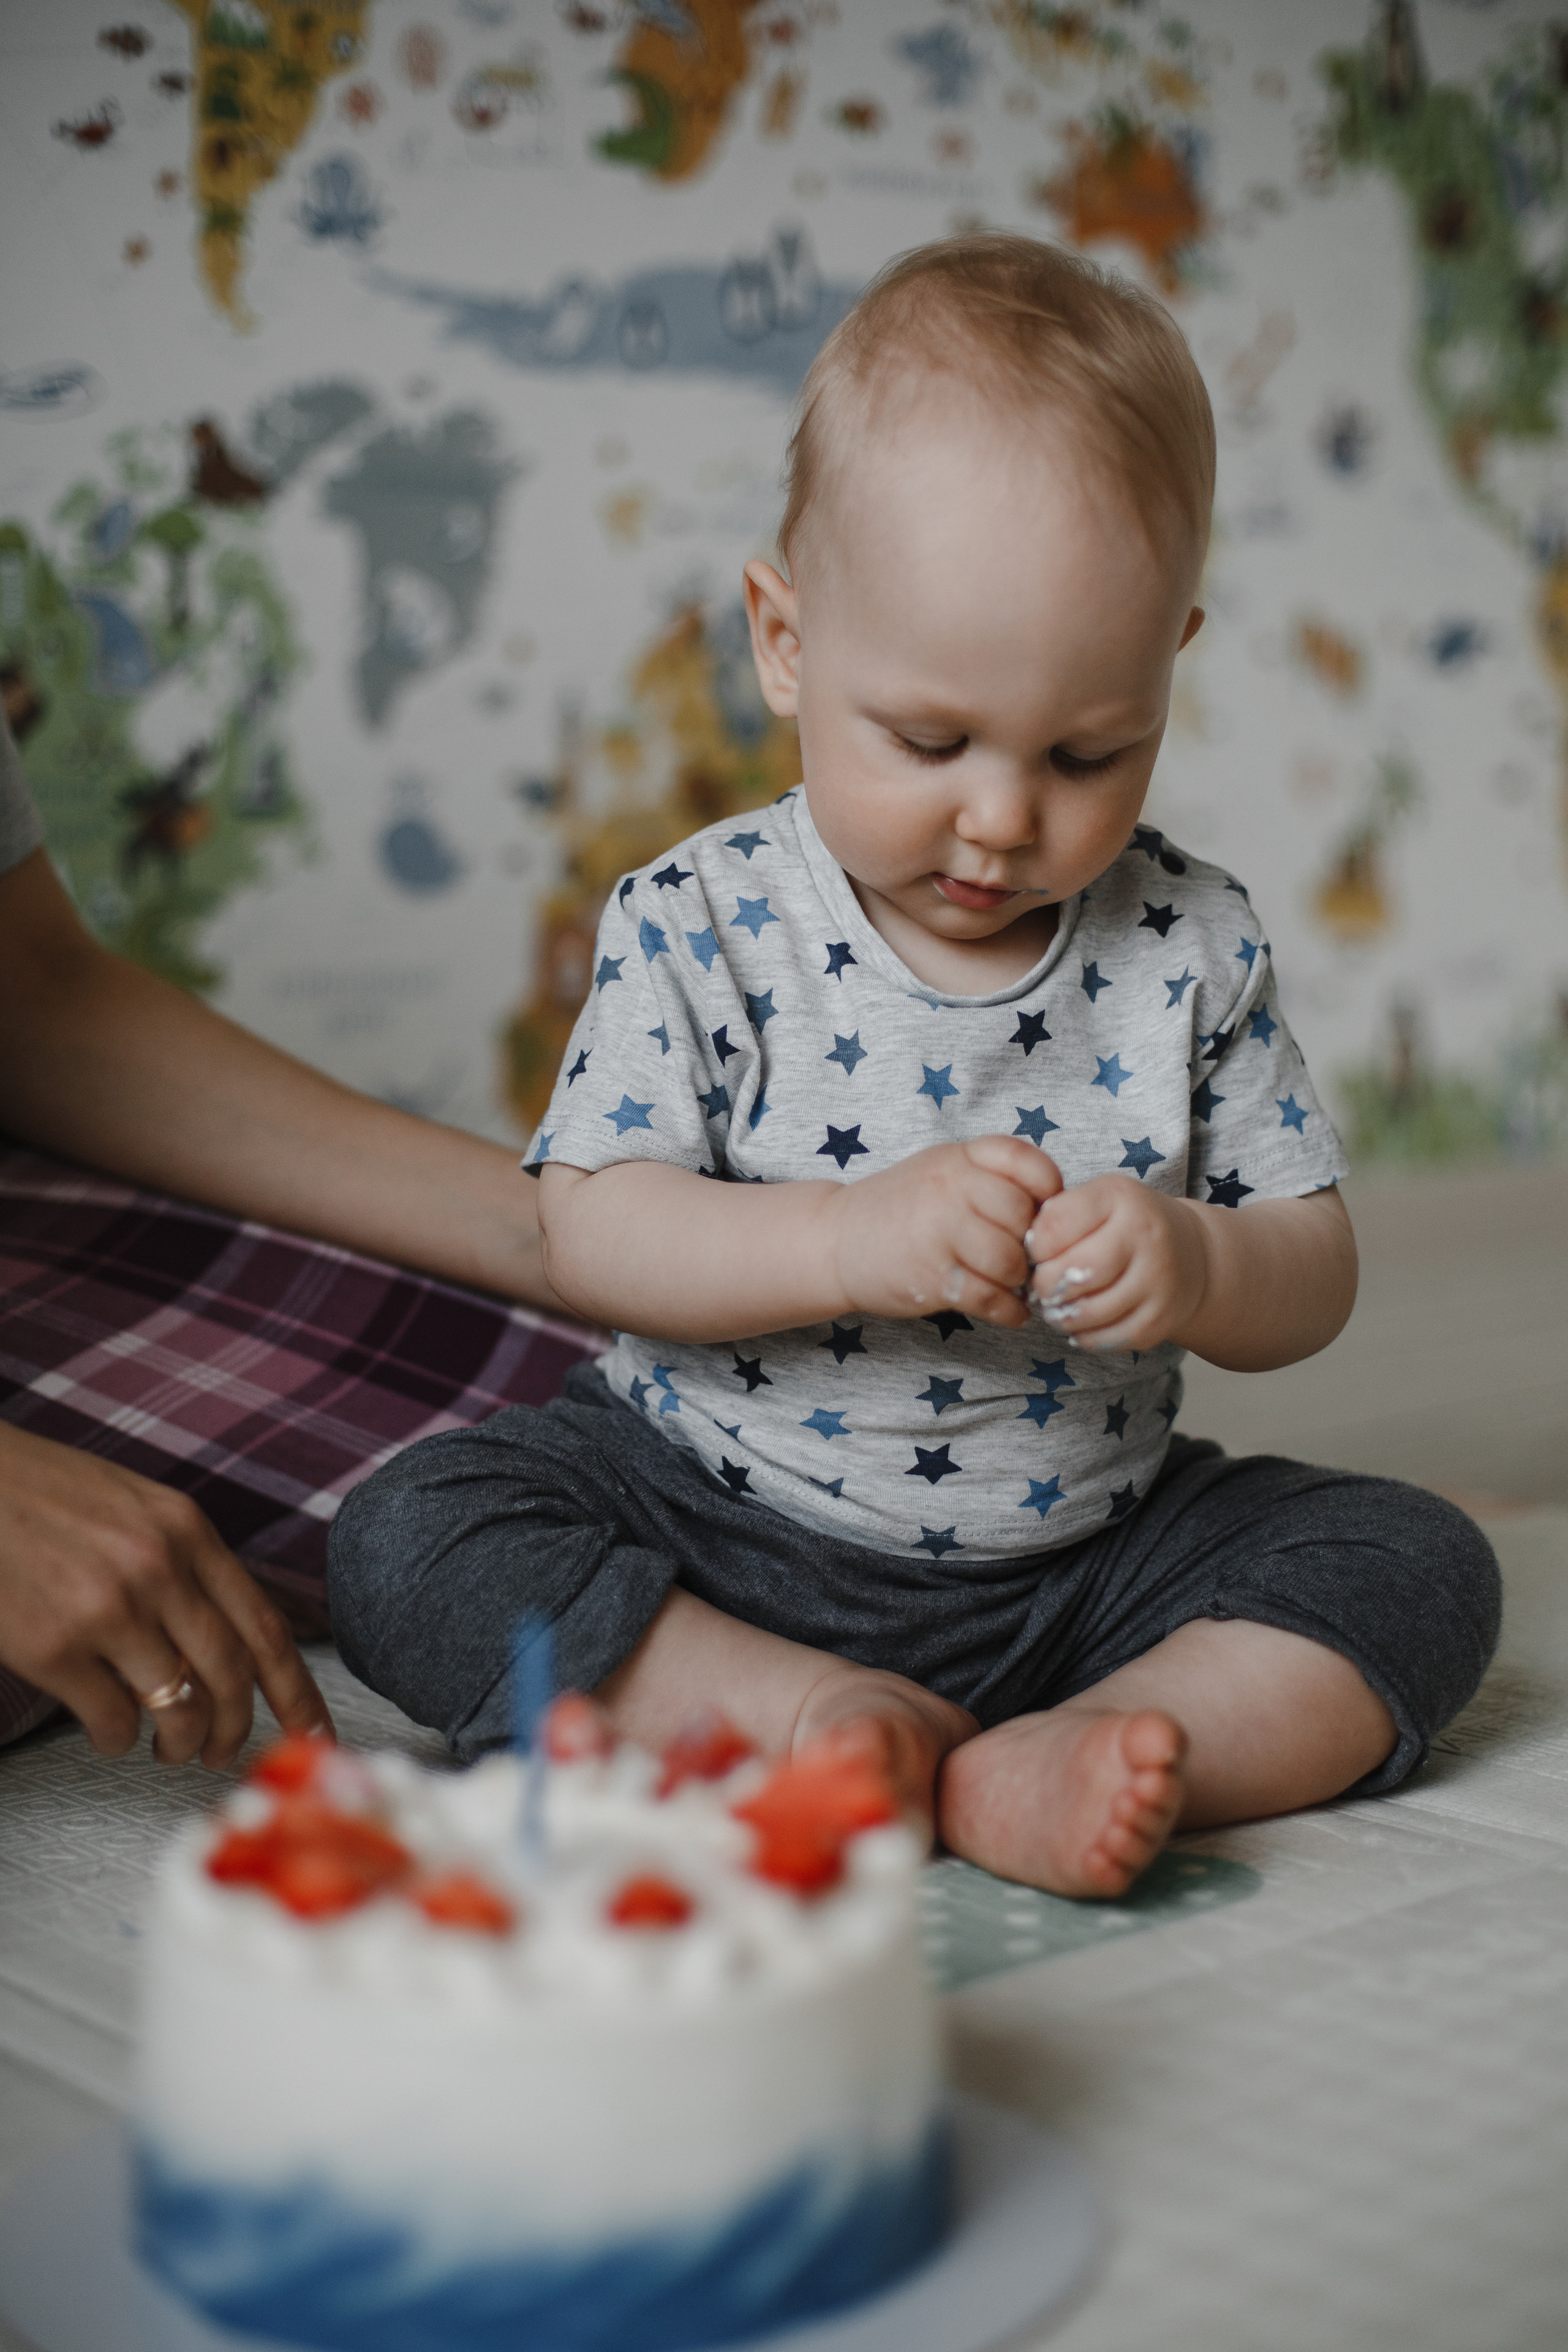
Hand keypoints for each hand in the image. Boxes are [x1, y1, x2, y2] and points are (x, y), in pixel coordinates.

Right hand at [0, 1423, 332, 1767]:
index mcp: (188, 1531)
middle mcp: (159, 1568)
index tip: (316, 1730)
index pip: (264, 1624)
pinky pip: (112, 1719)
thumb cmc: (46, 1495)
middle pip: (230, 1674)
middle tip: (224, 1753)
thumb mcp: (138, 1507)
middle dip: (237, 1729)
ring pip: (178, 1705)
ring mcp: (108, 1608)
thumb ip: (186, 1561)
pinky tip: (112, 1734)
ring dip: (180, 1743)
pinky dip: (120, 1740)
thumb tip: (226, 1634)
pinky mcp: (54, 1646)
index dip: (297, 1689)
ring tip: (168, 1750)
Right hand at [825, 1138, 1062, 1327]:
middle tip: (1026, 1258)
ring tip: (1011, 1284)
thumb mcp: (940, 1170)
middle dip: (1032, 1243)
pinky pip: (991, 1298)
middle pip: (1024, 1216)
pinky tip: (1009, 1311)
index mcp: (957, 1158)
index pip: (1027, 1162)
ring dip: (1020, 1280)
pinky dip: (1009, 1311)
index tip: (1043, 1212)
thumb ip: (989, 1177)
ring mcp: (939, 1232)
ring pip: (1011, 1260)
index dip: (1048, 1190)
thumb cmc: (898, 1208)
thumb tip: (1052, 1208)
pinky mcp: (931, 1278)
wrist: (832, 1240)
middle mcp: (949, 1189)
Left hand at [1026, 1176, 1208, 1353]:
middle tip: (1042, 1285)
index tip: (1036, 1252)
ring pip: (1087, 1312)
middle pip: (1073, 1272)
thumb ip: (1056, 1217)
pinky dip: (1083, 1336)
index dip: (1033, 1246)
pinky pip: (1105, 1339)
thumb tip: (1016, 1256)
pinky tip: (1081, 1323)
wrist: (1190, 1253)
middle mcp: (1145, 1235)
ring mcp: (1158, 1280)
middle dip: (1044, 1285)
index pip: (1055, 1225)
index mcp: (1119, 1197)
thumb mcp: (1096, 1200)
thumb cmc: (1124, 1224)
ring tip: (1057, 1306)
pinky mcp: (1160, 1320)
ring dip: (1060, 1315)